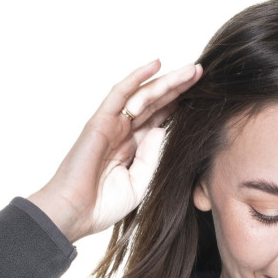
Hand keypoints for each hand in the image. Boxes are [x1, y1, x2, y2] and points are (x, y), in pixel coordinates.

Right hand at [27, 59, 203, 241]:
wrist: (75, 213)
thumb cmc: (102, 205)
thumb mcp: (138, 184)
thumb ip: (151, 158)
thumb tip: (161, 129)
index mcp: (132, 148)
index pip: (159, 119)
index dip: (179, 106)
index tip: (202, 96)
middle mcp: (123, 132)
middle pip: (155, 103)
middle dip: (179, 88)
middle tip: (201, 73)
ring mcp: (112, 124)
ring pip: (144, 95)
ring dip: (168, 81)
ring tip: (191, 70)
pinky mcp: (101, 120)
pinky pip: (121, 93)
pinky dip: (137, 77)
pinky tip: (156, 64)